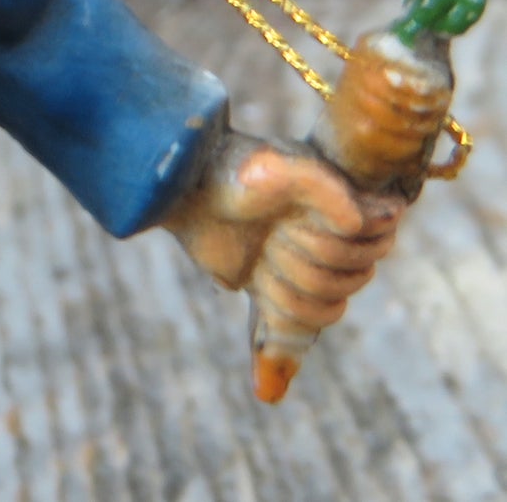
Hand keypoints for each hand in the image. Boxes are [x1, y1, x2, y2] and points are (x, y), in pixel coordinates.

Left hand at [163, 127, 401, 398]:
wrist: (179, 186)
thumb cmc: (230, 167)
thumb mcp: (275, 166)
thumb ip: (321, 188)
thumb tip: (354, 220)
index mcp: (344, 202)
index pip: (378, 244)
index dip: (338, 242)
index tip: (298, 220)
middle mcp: (330, 238)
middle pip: (350, 282)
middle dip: (307, 263)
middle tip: (272, 234)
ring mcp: (300, 268)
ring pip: (323, 312)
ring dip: (286, 289)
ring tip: (258, 259)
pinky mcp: (267, 292)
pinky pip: (287, 336)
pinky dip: (278, 363)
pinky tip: (265, 390)